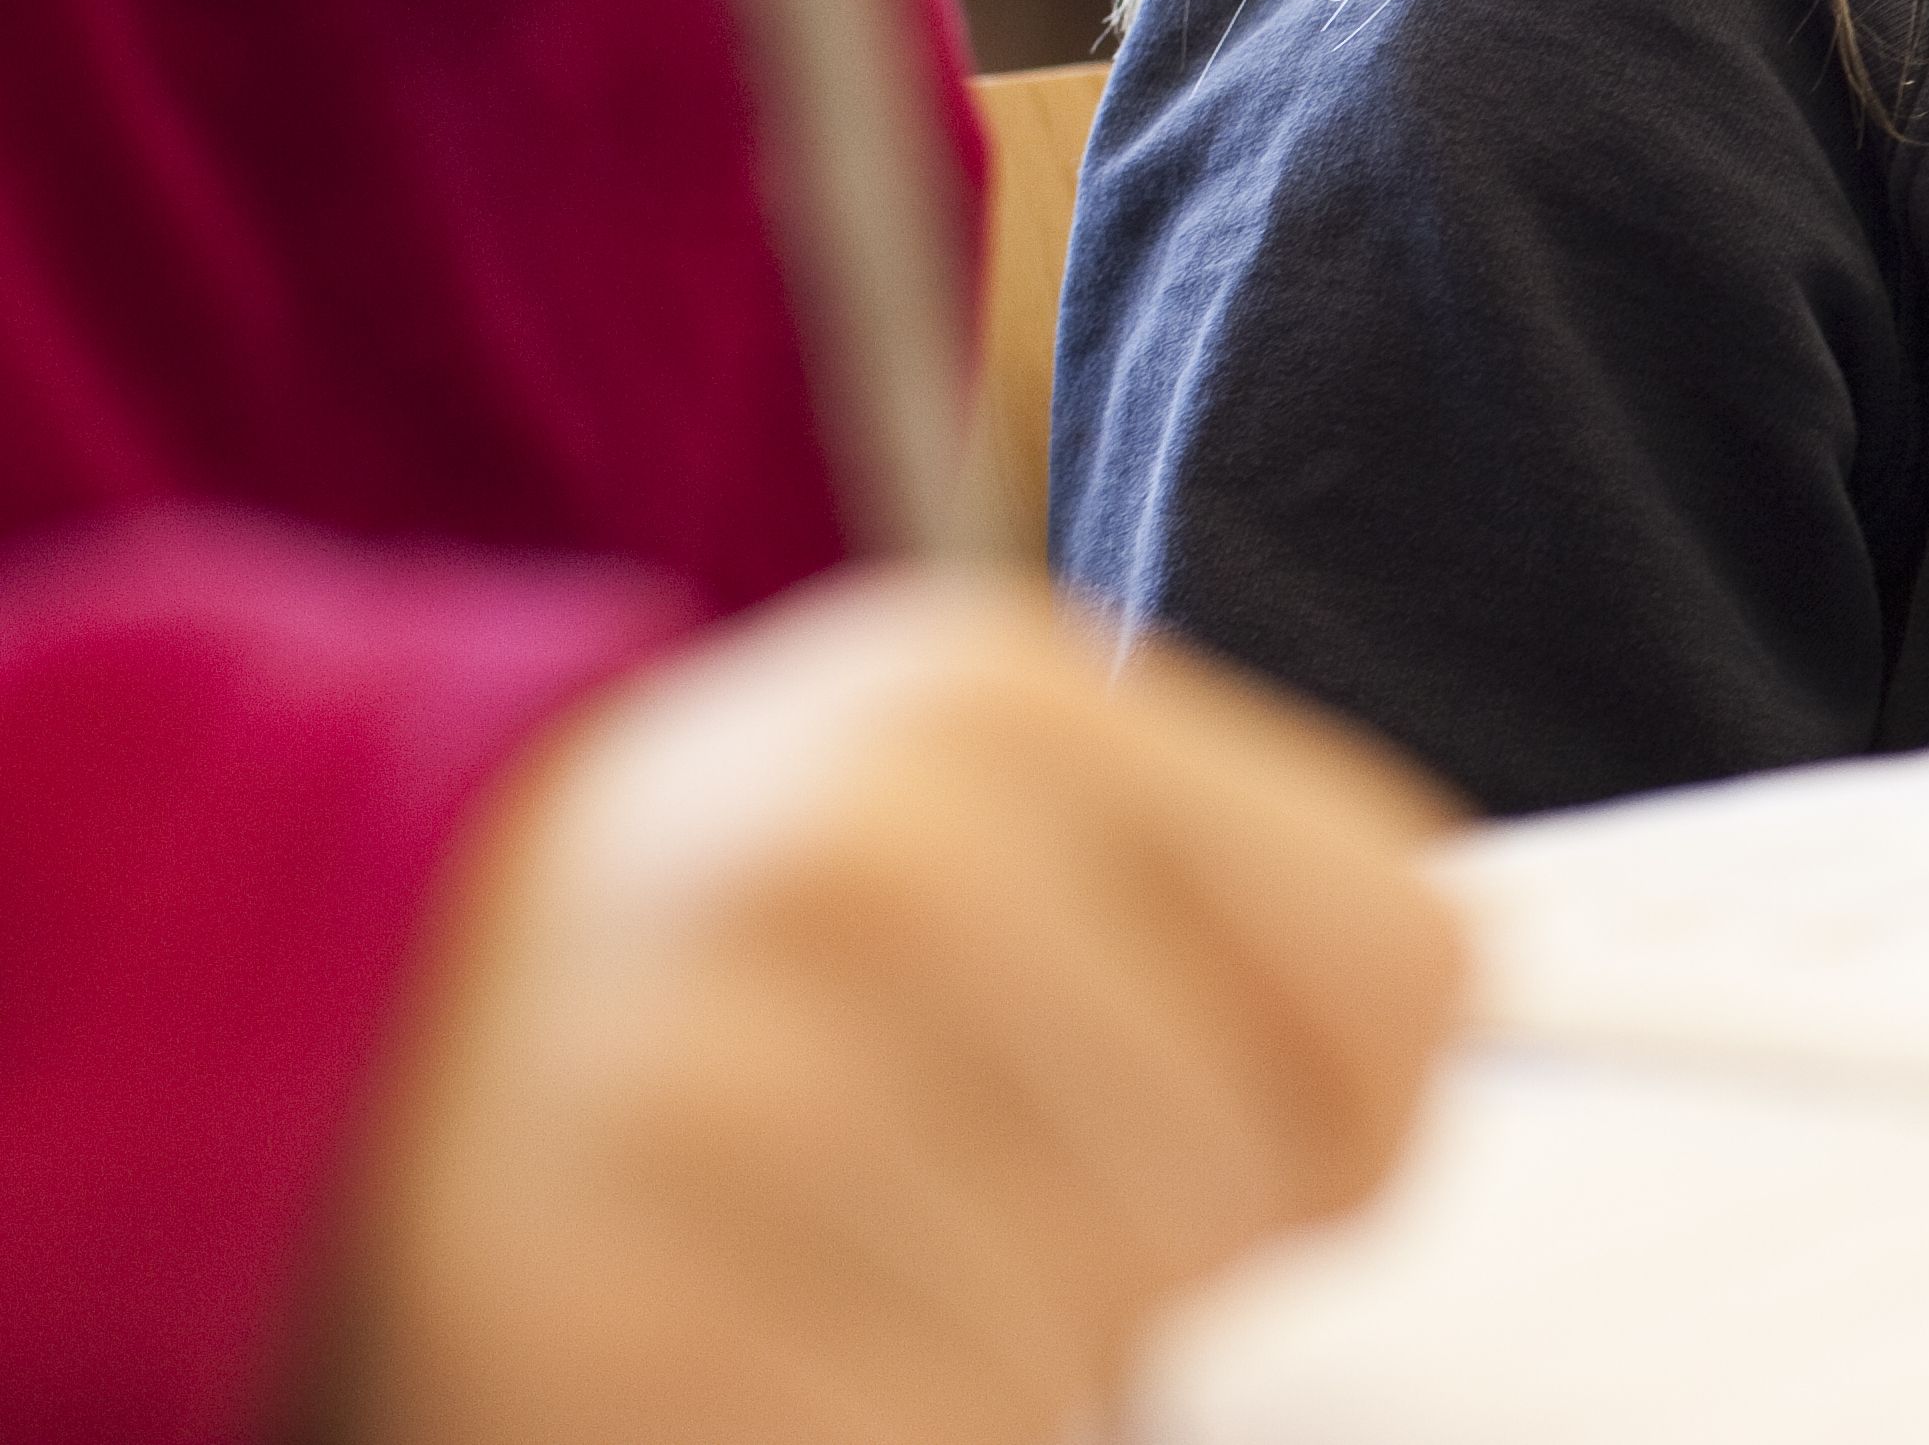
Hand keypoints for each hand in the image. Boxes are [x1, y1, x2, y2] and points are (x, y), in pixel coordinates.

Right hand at [332, 570, 1465, 1444]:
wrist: (316, 1014)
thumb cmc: (715, 940)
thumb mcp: (973, 809)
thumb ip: (1231, 907)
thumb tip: (1460, 1061)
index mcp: (987, 708)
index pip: (1402, 972)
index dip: (1352, 1099)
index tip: (1240, 1111)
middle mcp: (859, 870)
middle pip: (1257, 1186)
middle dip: (1155, 1239)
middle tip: (958, 1182)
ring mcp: (719, 1097)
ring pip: (1100, 1350)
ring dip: (1010, 1358)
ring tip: (843, 1256)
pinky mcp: (606, 1325)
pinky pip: (945, 1443)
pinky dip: (885, 1426)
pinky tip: (765, 1343)